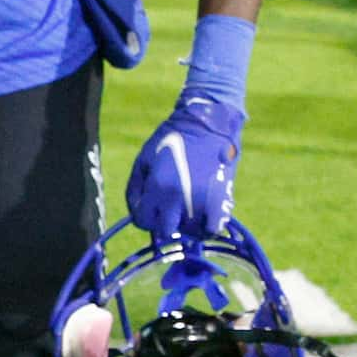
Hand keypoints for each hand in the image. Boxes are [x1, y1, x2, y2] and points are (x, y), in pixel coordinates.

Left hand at [125, 95, 242, 238]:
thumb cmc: (171, 140)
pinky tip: (204, 217)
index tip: (152, 206)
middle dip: (164, 222)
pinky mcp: (221, 199)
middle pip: (165, 231)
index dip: (145, 215)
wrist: (207, 125)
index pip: (143, 221)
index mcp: (157, 186)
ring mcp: (201, 200)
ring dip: (185, 224)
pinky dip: (207, 227)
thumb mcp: (143, 160)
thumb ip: (135, 189)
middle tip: (168, 210)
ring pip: (188, 231)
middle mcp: (178, 197)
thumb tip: (138, 213)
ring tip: (187, 208)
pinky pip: (213, 228)